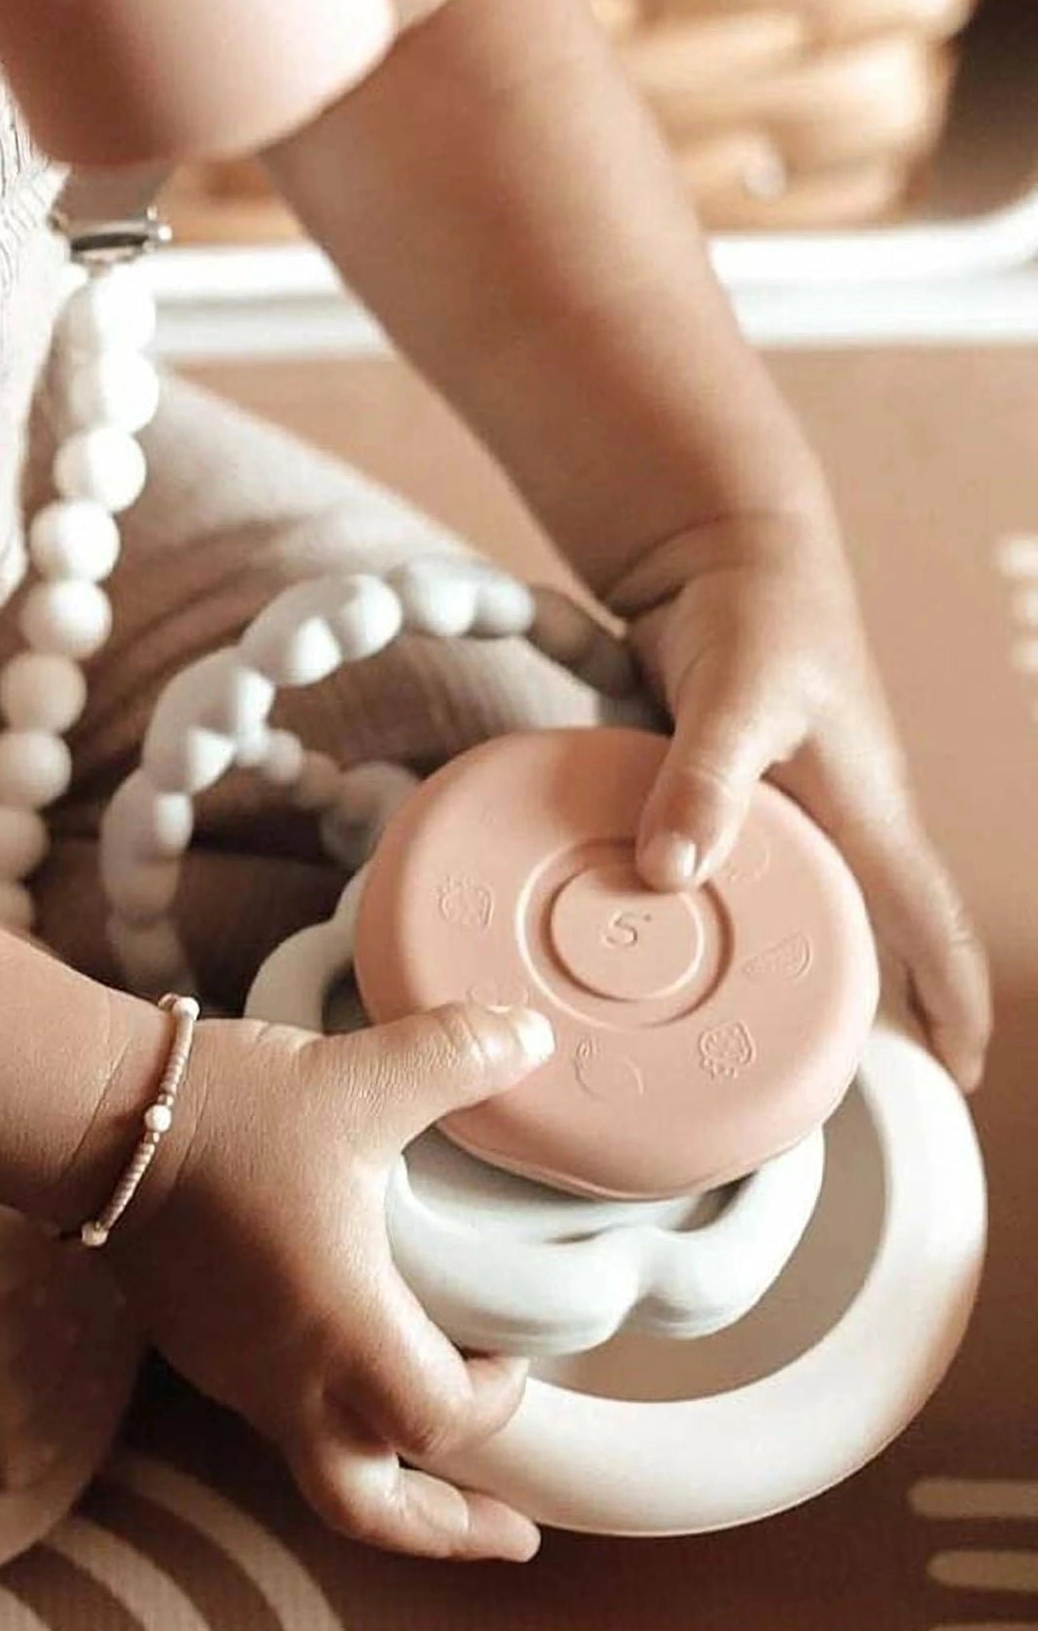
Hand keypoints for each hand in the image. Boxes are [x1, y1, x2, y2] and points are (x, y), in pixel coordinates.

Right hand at [102, 1003, 554, 1561]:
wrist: (94, 1116)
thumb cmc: (227, 1115)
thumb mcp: (358, 1077)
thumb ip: (455, 1056)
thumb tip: (528, 1037)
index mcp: (342, 1333)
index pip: (445, 1423)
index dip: (498, 1400)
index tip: (513, 1354)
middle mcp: (286, 1377)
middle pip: (373, 1508)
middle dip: (447, 1529)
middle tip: (506, 1530)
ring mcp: (232, 1368)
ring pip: (320, 1461)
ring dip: (382, 1462)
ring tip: (422, 1432)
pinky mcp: (195, 1339)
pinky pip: (272, 1407)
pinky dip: (322, 1407)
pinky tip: (333, 1343)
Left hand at [614, 513, 990, 1089]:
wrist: (713, 548)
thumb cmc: (751, 610)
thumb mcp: (733, 695)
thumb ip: (705, 779)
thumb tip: (672, 875)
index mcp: (865, 807)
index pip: (927, 922)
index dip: (949, 1001)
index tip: (956, 1074)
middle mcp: (836, 815)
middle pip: (869, 931)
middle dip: (868, 1005)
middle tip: (833, 1083)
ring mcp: (785, 802)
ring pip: (796, 901)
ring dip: (788, 958)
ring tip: (760, 1033)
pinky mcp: (730, 785)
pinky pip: (735, 860)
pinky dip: (721, 904)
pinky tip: (682, 939)